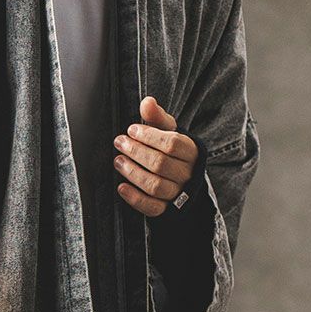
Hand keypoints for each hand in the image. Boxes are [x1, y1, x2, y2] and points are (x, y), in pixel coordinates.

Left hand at [112, 95, 197, 217]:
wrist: (183, 180)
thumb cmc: (172, 151)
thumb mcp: (168, 131)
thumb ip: (157, 117)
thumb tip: (147, 102)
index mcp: (191, 151)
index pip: (172, 144)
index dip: (149, 136)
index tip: (132, 130)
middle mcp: (187, 174)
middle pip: (161, 164)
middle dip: (136, 152)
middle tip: (119, 143)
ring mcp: (178, 193)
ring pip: (155, 186)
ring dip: (133, 173)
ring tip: (118, 161)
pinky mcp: (167, 210)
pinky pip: (152, 207)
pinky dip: (135, 198)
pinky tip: (121, 187)